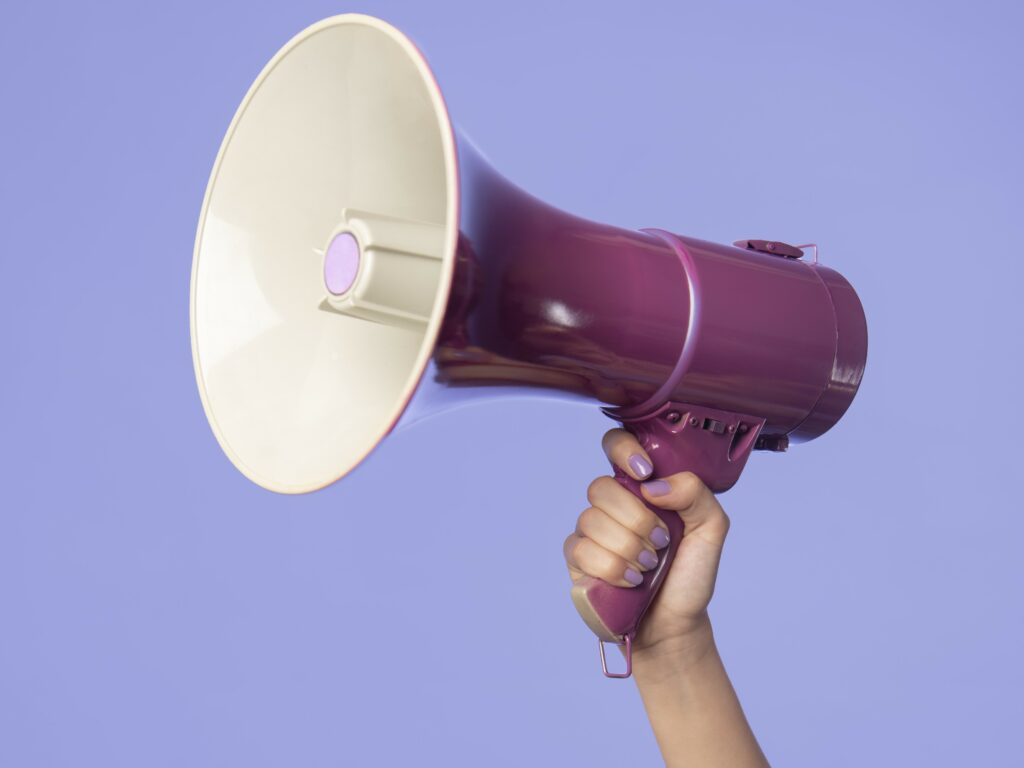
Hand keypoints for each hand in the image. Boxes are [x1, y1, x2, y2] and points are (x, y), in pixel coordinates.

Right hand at [563, 428, 730, 659]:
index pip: (616, 444)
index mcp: (642, 486)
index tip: (644, 473)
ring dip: (628, 549)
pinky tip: (630, 581)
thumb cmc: (690, 574)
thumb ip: (696, 494)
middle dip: (637, 519)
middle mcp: (612, 503)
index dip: (623, 450)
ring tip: (649, 567)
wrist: (674, 623)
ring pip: (591, 520)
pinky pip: (582, 550)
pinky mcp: (578, 558)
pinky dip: (612, 568)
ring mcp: (591, 530)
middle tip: (661, 542)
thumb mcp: (711, 529)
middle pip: (601, 487)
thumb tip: (654, 485)